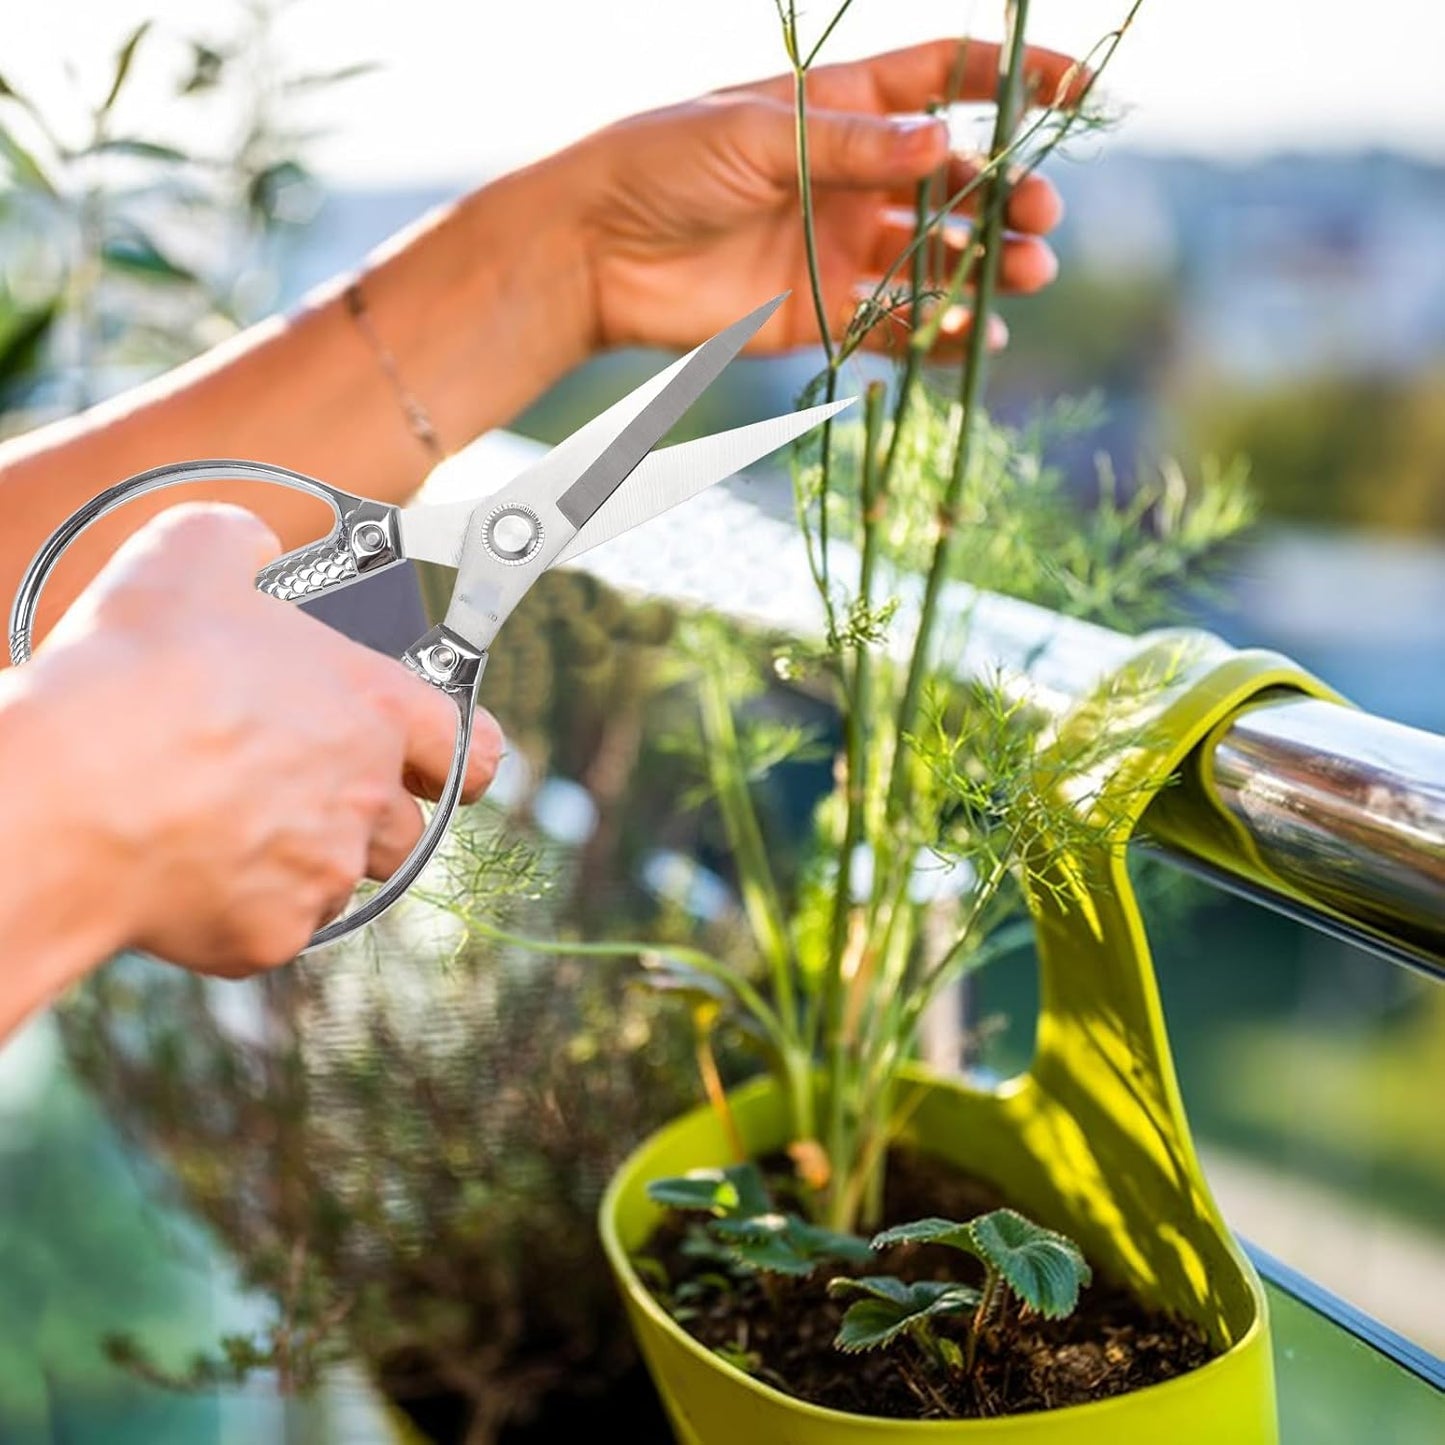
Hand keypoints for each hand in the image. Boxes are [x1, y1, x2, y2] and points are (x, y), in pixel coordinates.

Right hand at [24, 504, 500, 975]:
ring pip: (338, 878)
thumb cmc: (136, 671)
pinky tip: (184, 865)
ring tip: (229, 824)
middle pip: (405, 827)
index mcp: (374, 708)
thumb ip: (242, 542)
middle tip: (295, 788)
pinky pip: (271, 925)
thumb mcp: (190, 555)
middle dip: (364, 814)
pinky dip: (238, 905)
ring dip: (304, 859)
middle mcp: (367, 796)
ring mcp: (323, 873)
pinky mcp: (270, 934)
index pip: (475, 751)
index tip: (445, 765)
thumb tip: (253, 543)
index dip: (460, 759)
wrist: (66, 793)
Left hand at [568, 38, 1084, 357]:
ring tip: (1025, 275)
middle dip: (1004, 195)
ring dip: (985, 265)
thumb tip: (949, 140)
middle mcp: (850, 175)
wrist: (595, 252)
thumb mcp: (758, 135)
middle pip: (953, 180)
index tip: (1077, 95)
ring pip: (935, 255)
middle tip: (1037, 217)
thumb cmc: (663, 164)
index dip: (1014, 80)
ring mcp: (840, 244)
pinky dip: (939, 332)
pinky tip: (976, 337)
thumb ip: (851, 144)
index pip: (944, 79)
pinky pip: (896, 323)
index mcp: (839, 108)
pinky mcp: (822, 310)